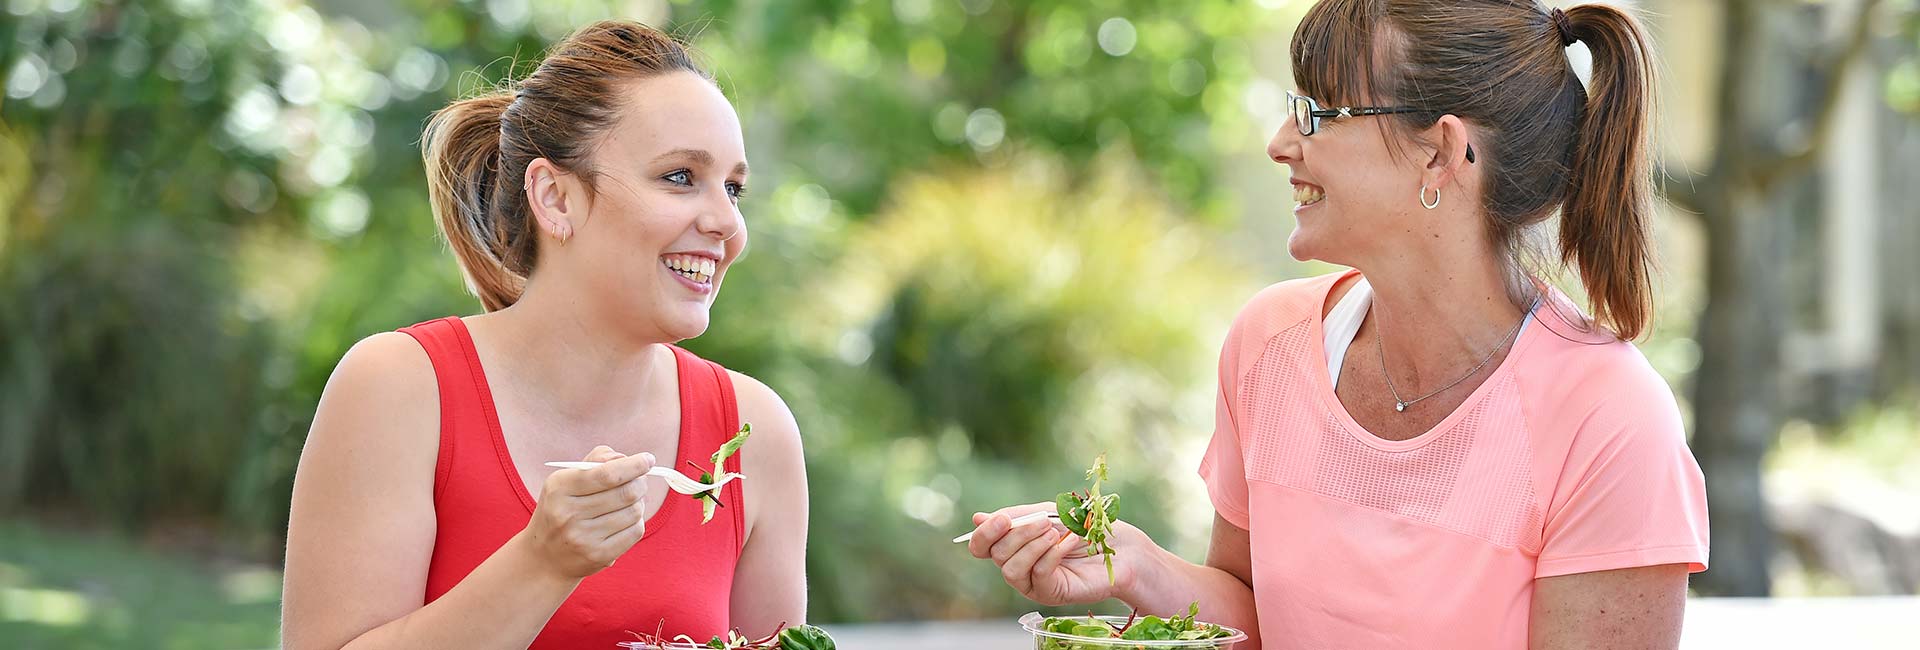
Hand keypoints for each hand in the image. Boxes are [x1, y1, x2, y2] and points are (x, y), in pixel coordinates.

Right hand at [520, 445, 655, 578]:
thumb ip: (596, 461)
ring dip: (639, 503)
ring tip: (629, 501)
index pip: (606, 474)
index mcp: (559, 488)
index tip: (648, 459)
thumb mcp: (567, 480)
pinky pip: (635, 532)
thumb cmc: (562, 509)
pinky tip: (626, 519)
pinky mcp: (598, 556)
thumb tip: (625, 458)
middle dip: (640, 483)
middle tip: (640, 480)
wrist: (544, 557)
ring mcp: (583, 537)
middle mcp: (568, 513)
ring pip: (634, 511)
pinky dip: (637, 521)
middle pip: (626, 492)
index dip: (634, 465)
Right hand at [965, 502, 1154, 605]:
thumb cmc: (1085, 528)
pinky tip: (1069, 543)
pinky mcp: (1051, 593)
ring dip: (1032, 545)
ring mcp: (1033, 582)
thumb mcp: (1048, 513)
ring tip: (1054, 533)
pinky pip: (1039, 574)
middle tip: (1045, 522)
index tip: (1001, 519)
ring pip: (1011, 569)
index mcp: (1013, 545)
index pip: (982, 546)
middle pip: (996, 555)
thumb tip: (977, 519)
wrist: (1121, 547)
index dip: (985, 534)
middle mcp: (1018, 566)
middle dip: (1018, 534)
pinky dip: (1052, 554)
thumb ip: (1016, 517)